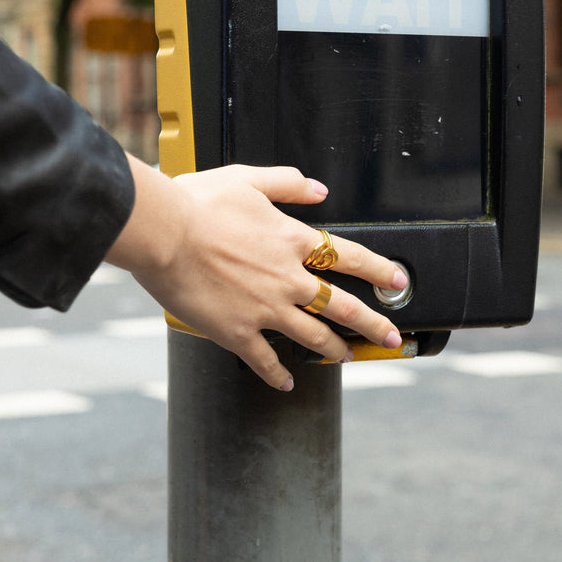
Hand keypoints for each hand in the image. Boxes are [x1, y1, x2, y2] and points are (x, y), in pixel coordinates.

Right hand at [107, 158, 407, 391]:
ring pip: (313, 336)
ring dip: (335, 349)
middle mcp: (288, 279)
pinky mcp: (238, 332)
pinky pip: (264, 360)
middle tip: (391, 337)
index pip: (351, 258)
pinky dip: (277, 374)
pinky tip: (287, 383)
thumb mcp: (248, 179)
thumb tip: (320, 190)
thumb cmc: (198, 204)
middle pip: (343, 306)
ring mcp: (266, 309)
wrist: (163, 233)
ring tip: (348, 357)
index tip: (398, 281)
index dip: (380, 270)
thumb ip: (289, 183)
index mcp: (292, 241)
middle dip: (373, 323)